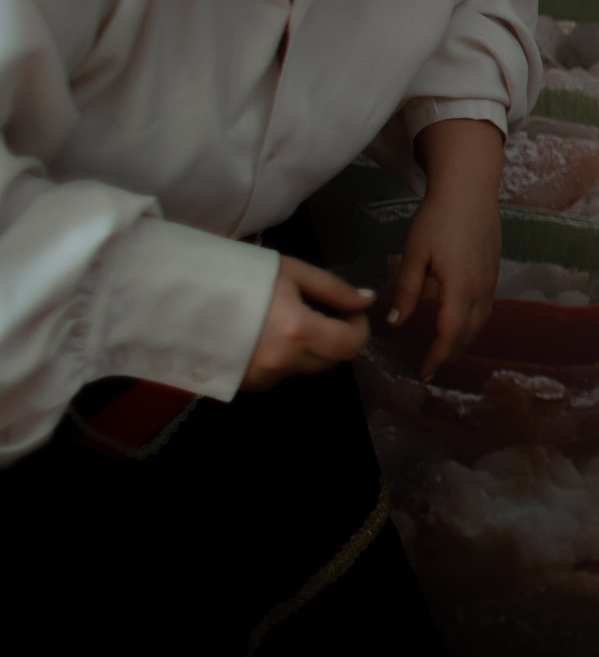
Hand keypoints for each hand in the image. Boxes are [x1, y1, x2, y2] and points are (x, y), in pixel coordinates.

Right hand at [242, 257, 373, 389]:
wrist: (173, 292)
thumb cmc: (234, 274)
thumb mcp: (290, 271)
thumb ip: (334, 290)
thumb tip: (367, 301)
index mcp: (296, 331)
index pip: (350, 346)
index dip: (358, 328)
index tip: (350, 311)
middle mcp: (281, 362)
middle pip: (331, 360)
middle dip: (334, 336)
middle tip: (319, 310)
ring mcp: (260, 378)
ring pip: (304, 367)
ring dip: (306, 347)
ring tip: (282, 317)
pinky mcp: (243, 385)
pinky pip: (277, 373)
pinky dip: (281, 356)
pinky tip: (261, 333)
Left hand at [387, 187, 501, 381]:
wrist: (470, 190)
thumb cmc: (439, 218)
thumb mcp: (414, 253)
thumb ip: (406, 289)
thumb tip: (396, 321)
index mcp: (461, 288)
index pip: (450, 334)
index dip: (437, 357)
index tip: (423, 371)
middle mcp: (481, 290)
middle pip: (468, 334)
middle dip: (450, 355)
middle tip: (430, 367)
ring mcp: (491, 281)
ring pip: (480, 323)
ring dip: (462, 341)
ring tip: (443, 351)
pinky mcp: (493, 272)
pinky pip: (484, 309)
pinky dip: (471, 325)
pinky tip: (459, 323)